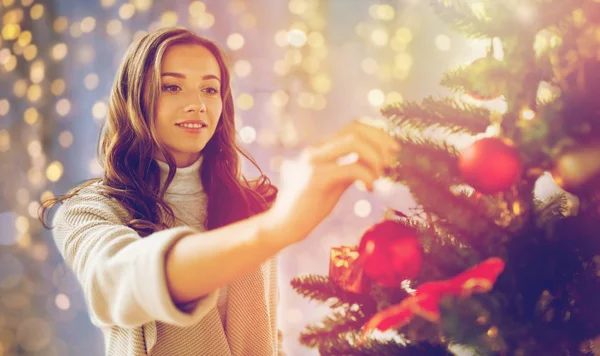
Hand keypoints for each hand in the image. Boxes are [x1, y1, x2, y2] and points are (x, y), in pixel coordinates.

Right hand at [267, 120, 399, 244]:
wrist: (284, 225)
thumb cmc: (310, 206)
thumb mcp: (335, 182)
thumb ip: (350, 168)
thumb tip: (375, 162)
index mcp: (321, 148)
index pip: (353, 127)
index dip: (377, 134)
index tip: (393, 149)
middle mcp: (316, 149)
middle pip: (355, 129)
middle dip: (380, 141)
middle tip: (391, 161)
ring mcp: (314, 161)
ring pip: (353, 142)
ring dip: (374, 156)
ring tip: (379, 175)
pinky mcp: (315, 178)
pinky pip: (350, 168)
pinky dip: (367, 175)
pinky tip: (369, 188)